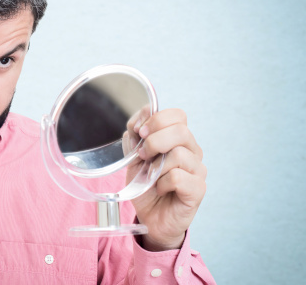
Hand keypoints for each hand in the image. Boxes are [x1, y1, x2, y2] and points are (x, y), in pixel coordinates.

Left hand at [127, 108, 206, 250]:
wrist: (150, 216)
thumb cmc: (145, 185)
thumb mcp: (133, 158)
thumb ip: (134, 138)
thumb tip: (136, 125)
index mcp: (178, 139)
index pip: (177, 115)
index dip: (156, 119)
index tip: (140, 132)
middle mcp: (192, 151)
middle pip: (181, 131)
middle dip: (154, 141)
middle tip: (143, 155)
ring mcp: (197, 170)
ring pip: (179, 154)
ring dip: (156, 166)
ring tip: (151, 177)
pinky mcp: (198, 189)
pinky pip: (178, 177)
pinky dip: (163, 183)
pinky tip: (160, 189)